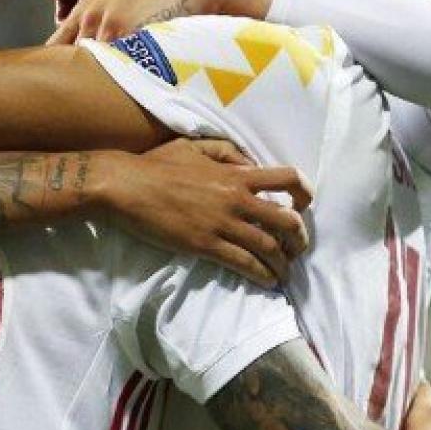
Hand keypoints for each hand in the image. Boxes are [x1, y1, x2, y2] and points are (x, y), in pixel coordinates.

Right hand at [103, 139, 311, 285]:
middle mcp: (236, 198)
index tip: (304, 206)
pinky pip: (245, 263)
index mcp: (236, 174)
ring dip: (282, 264)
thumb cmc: (155, 165)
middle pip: (288, 220)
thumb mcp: (195, 147)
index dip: (304, 193)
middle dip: (299, 239)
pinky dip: (262, 275)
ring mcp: (222, 223)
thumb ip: (226, 153)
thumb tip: (249, 164)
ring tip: (283, 274)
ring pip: (270, 247)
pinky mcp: (205, 245)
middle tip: (296, 250)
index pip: (287, 178)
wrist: (126, 186)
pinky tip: (266, 282)